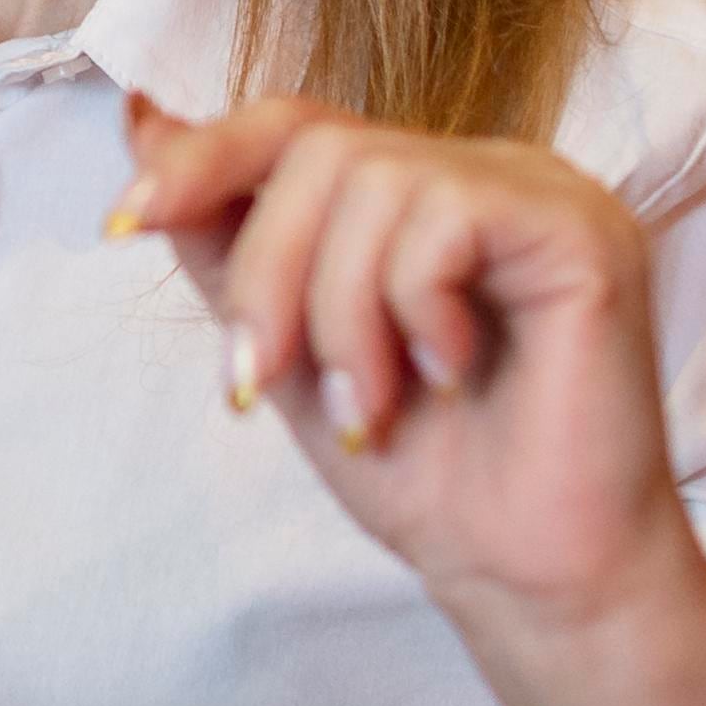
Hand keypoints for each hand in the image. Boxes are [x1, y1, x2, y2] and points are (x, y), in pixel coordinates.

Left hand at [112, 94, 705, 635]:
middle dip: (263, 270)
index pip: (298, 124)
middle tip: (257, 385)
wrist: (529, 581)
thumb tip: (141, 126)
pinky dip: (412, 309)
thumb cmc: (429, 477)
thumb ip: (227, 242)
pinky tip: (448, 379)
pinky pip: (447, 216)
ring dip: (335, 315)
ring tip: (363, 411)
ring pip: (373, 181)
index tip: (124, 224)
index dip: (202, 159)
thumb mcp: (290, 349)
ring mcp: (542, 191)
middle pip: (320, 147)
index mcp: (426, 191)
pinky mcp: (581, 230)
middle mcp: (489, 172)